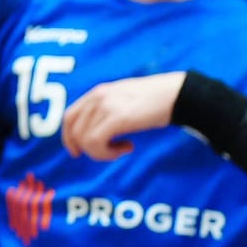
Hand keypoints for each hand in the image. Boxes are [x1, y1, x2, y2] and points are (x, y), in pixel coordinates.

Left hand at [60, 72, 185, 160]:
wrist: (177, 94)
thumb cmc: (155, 101)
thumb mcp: (125, 101)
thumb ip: (108, 111)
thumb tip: (95, 135)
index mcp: (97, 93)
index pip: (69, 117)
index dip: (69, 138)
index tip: (78, 153)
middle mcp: (97, 97)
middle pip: (74, 131)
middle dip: (87, 149)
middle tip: (109, 154)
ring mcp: (106, 105)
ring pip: (85, 140)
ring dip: (102, 153)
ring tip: (123, 149)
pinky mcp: (117, 117)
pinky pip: (96, 142)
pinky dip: (108, 153)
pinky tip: (129, 147)